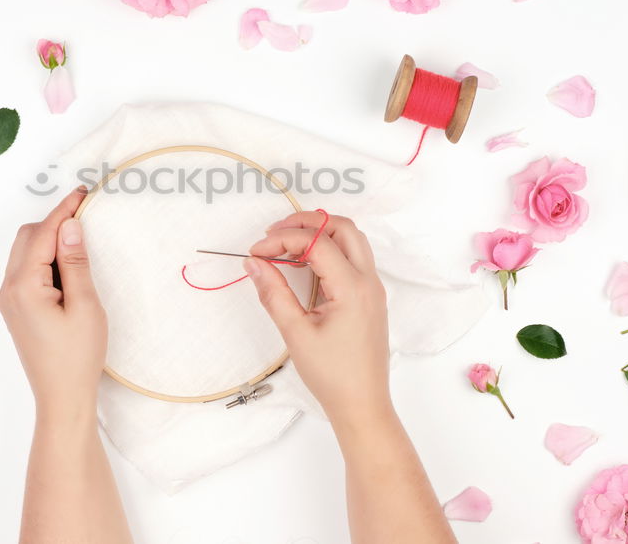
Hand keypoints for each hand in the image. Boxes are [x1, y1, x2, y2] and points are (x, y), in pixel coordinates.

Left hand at [0, 187, 106, 421]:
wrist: (62, 398)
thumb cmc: (77, 357)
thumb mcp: (85, 305)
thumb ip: (76, 262)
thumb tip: (70, 226)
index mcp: (24, 286)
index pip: (42, 234)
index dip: (63, 210)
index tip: (84, 193)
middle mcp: (9, 289)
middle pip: (27, 238)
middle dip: (54, 223)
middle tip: (87, 218)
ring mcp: (10, 300)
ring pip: (25, 252)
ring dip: (50, 241)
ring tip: (82, 243)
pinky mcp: (17, 309)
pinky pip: (27, 270)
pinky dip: (46, 259)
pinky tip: (69, 266)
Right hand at [243, 211, 391, 428]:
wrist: (362, 405)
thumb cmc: (332, 375)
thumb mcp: (295, 333)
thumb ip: (273, 293)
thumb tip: (254, 263)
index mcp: (352, 288)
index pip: (316, 243)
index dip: (282, 240)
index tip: (256, 252)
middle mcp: (368, 281)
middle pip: (342, 228)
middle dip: (306, 223)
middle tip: (274, 234)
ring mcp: (373, 288)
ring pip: (351, 239)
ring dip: (320, 233)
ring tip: (287, 245)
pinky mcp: (370, 297)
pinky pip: (353, 258)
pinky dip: (329, 249)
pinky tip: (305, 264)